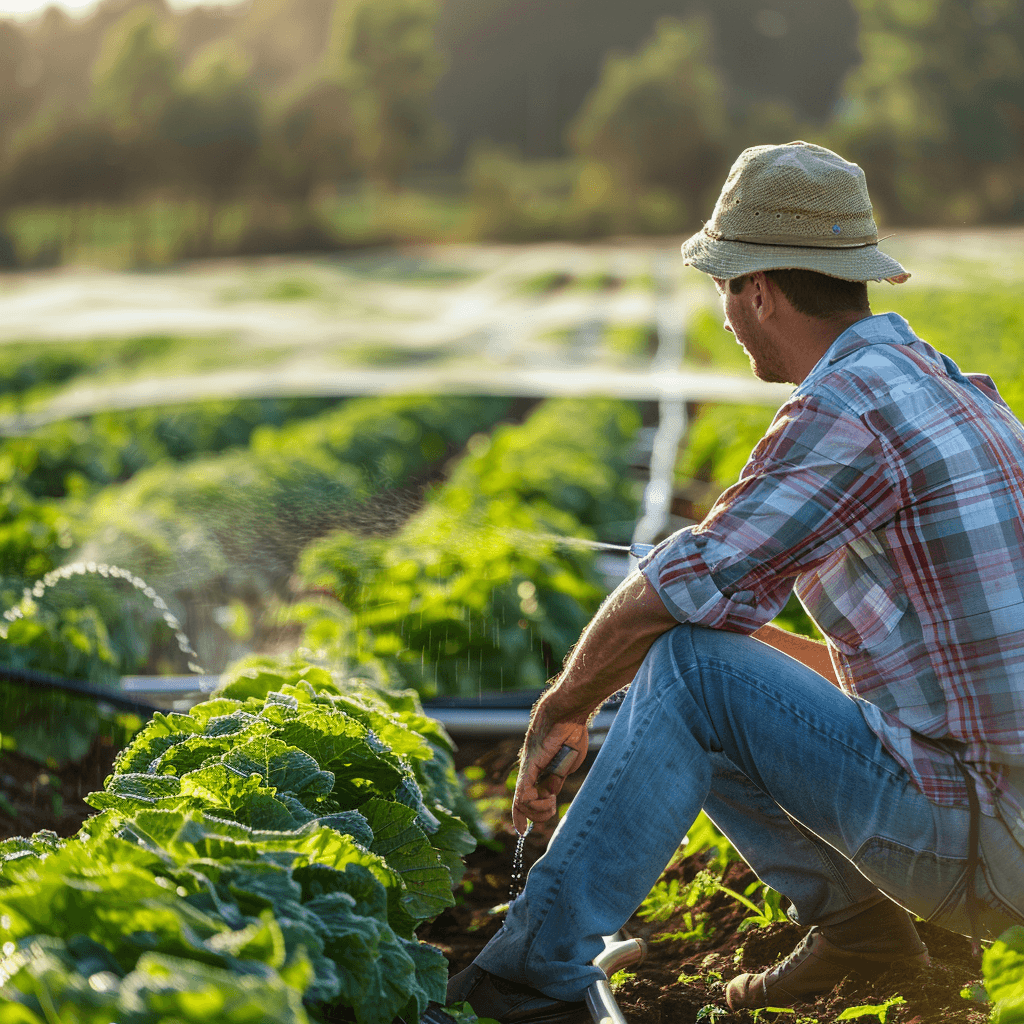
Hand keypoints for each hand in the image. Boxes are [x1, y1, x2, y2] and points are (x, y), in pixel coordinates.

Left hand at [511, 710, 587, 834]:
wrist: (568, 714)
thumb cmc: (571, 732)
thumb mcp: (568, 764)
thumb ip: (557, 779)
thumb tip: (549, 793)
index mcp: (541, 770)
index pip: (528, 797)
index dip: (531, 814)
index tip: (534, 822)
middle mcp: (530, 771)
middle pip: (523, 804)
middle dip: (537, 816)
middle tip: (551, 809)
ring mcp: (528, 768)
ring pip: (521, 802)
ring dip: (536, 813)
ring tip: (550, 806)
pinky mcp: (529, 766)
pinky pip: (522, 792)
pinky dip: (528, 807)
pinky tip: (536, 814)